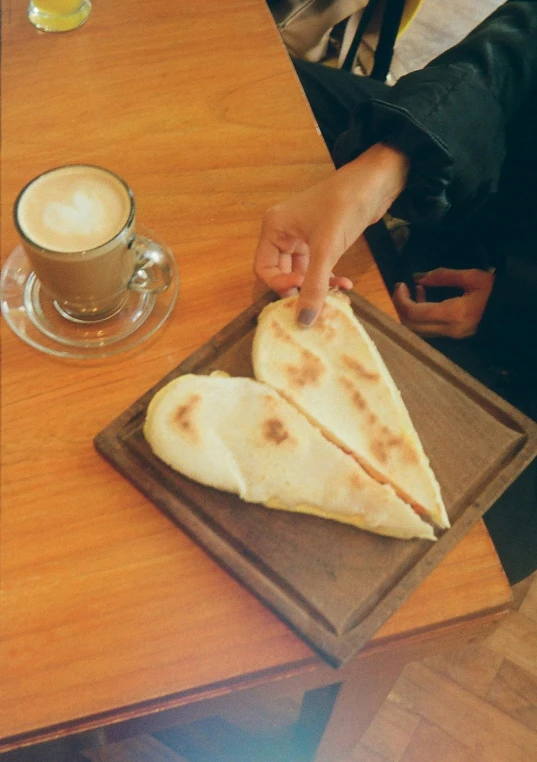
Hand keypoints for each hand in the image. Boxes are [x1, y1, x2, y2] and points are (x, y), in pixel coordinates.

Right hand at [254, 143, 408, 324]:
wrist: (376, 181)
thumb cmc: (345, 206)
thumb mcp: (327, 249)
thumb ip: (314, 286)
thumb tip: (303, 322)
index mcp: (274, 227)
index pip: (264, 269)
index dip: (280, 286)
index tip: (302, 293)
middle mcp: (283, 232)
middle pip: (281, 273)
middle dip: (300, 290)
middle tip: (319, 303)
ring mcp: (301, 236)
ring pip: (301, 273)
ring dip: (317, 286)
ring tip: (338, 295)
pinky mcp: (320, 240)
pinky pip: (316, 267)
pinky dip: (327, 278)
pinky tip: (345, 284)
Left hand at [393, 267, 494, 338]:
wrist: (510, 310)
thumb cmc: (494, 291)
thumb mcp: (472, 277)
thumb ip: (443, 276)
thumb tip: (418, 277)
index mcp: (453, 315)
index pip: (415, 313)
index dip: (402, 300)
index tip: (401, 284)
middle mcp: (449, 330)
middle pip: (411, 326)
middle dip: (401, 307)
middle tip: (401, 288)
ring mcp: (450, 336)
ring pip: (417, 330)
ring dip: (409, 312)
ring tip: (414, 291)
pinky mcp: (451, 336)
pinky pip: (426, 329)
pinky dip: (419, 316)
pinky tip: (423, 298)